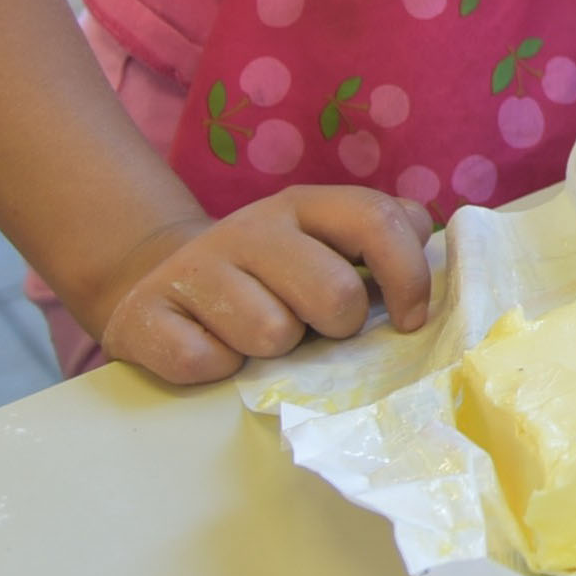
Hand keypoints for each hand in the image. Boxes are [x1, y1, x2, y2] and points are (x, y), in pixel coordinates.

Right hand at [88, 188, 434, 385]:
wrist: (156, 279)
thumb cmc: (269, 274)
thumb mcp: (326, 243)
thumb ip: (383, 238)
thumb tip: (431, 245)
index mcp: (305, 205)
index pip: (377, 221)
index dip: (408, 275)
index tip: (411, 321)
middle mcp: (251, 227)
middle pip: (335, 293)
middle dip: (338, 326)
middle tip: (316, 328)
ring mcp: (194, 266)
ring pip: (271, 334)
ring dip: (274, 351)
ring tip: (257, 334)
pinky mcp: (144, 314)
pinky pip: (206, 362)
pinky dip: (217, 369)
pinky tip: (211, 348)